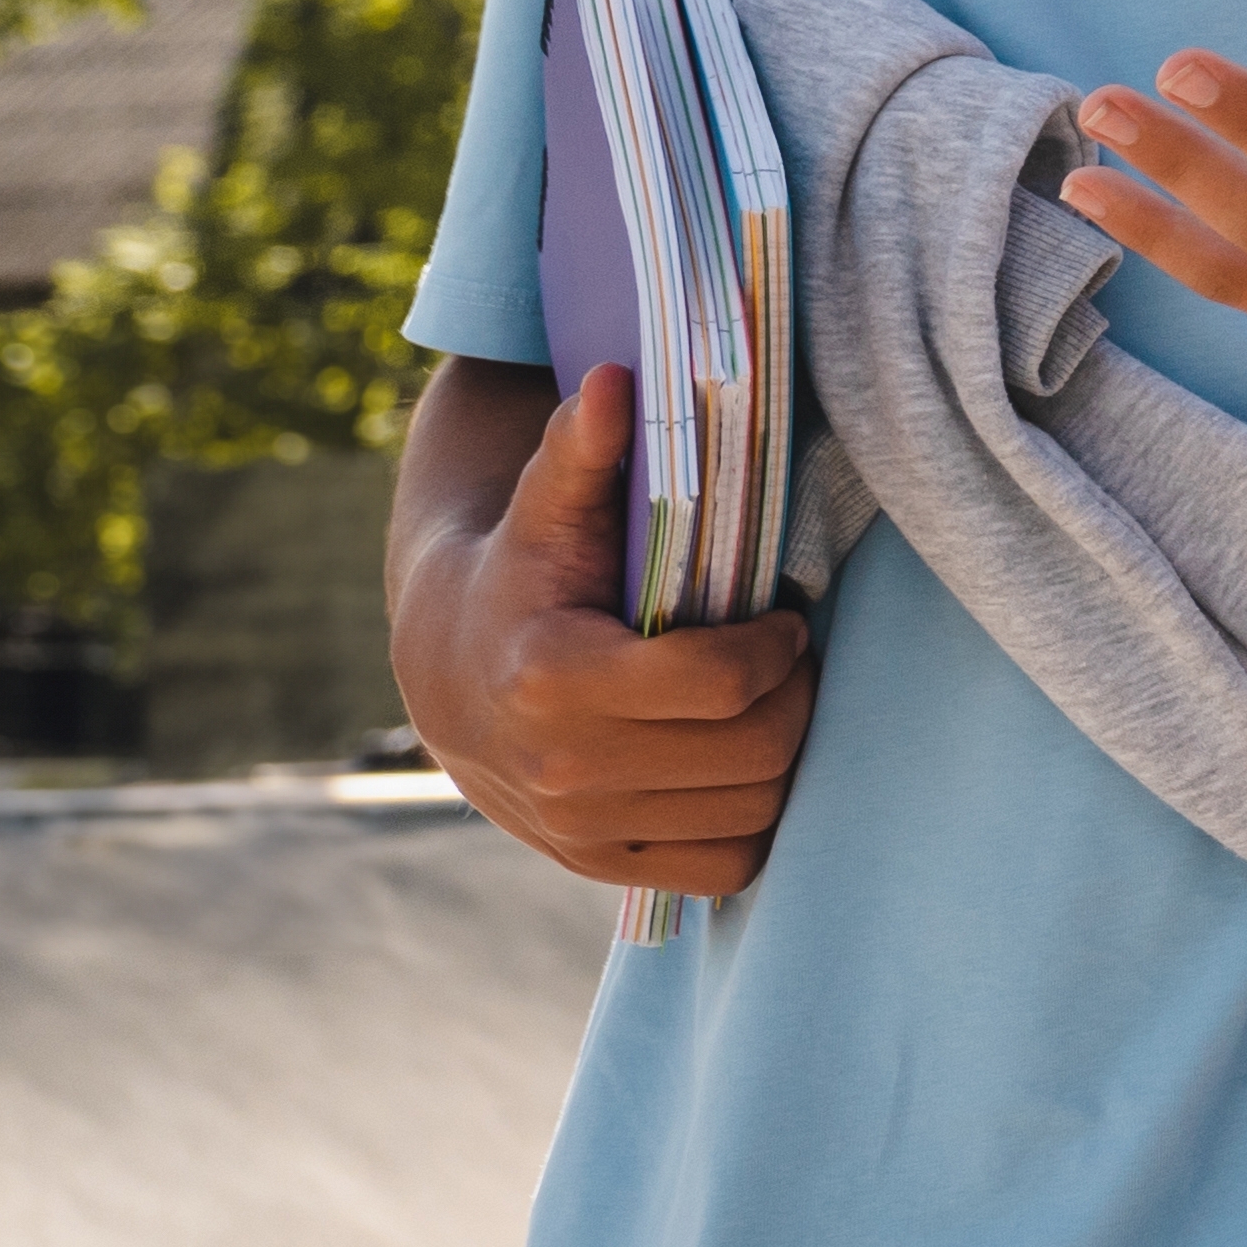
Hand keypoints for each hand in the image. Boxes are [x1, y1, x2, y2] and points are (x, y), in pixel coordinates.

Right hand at [395, 368, 816, 896]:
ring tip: (762, 704)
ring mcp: (580, 829)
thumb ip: (584, 448)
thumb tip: (615, 379)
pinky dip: (751, 822)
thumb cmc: (525, 574)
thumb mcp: (546, 507)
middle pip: (756, 751)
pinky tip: (733, 764)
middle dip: (794, 697)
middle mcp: (564, 771)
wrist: (453, 672)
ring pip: (754, 811)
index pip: (726, 684)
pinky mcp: (598, 866)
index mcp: (557, 680)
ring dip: (780, 755)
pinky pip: (726, 867)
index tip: (783, 620)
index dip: (779, 646)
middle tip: (787, 660)